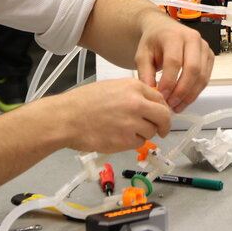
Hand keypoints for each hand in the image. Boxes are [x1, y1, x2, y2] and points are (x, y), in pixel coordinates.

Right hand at [54, 78, 170, 152]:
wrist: (66, 118)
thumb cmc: (83, 102)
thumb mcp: (112, 87)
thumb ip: (133, 94)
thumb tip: (149, 104)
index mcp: (133, 87)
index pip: (160, 99)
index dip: (162, 109)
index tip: (161, 115)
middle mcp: (136, 103)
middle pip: (163, 116)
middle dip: (164, 125)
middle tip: (162, 130)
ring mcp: (132, 122)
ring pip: (151, 132)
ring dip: (144, 134)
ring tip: (126, 131)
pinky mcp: (125, 140)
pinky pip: (139, 143)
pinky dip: (133, 143)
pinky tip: (119, 138)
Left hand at [135, 12, 213, 112]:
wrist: (163, 30)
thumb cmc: (153, 42)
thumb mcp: (142, 55)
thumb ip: (145, 73)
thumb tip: (152, 92)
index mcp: (174, 35)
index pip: (174, 61)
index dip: (169, 81)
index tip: (161, 96)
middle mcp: (192, 38)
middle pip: (193, 69)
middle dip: (182, 91)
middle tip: (171, 104)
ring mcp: (204, 47)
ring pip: (202, 76)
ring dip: (190, 95)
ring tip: (177, 106)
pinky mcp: (209, 56)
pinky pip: (206, 77)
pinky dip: (196, 91)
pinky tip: (184, 100)